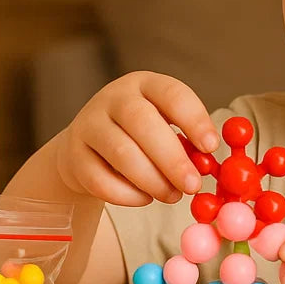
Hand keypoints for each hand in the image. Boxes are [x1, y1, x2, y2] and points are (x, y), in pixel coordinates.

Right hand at [55, 71, 217, 206]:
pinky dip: (128, 195)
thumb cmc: (140, 138)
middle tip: (193, 185)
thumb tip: (207, 166)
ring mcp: (89, 125)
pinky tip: (145, 199)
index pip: (172, 94)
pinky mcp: (73, 156)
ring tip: (173, 196)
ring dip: (153, 180)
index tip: (211, 147)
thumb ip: (186, 142)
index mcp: (145, 85)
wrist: (87, 148)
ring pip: (121, 153)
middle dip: (172, 158)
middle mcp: (113, 98)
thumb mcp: (164, 127)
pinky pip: (100, 180)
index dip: (194, 120)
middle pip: (142, 122)